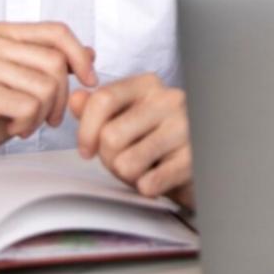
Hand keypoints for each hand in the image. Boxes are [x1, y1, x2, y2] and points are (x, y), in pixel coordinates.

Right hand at [0, 22, 97, 177]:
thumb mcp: (23, 84)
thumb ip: (52, 66)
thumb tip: (91, 52)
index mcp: (4, 34)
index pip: (57, 32)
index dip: (80, 56)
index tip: (90, 81)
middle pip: (56, 62)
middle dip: (62, 96)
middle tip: (49, 117)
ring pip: (46, 85)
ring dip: (44, 113)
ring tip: (25, 122)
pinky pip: (29, 105)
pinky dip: (28, 123)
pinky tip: (12, 128)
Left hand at [69, 73, 193, 208]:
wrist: (197, 161)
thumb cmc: (155, 137)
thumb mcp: (125, 117)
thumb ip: (97, 108)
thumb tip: (76, 99)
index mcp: (148, 85)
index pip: (103, 99)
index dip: (85, 130)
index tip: (87, 149)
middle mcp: (170, 100)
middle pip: (110, 136)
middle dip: (108, 158)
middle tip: (122, 161)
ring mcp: (185, 128)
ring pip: (126, 163)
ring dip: (127, 175)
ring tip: (142, 168)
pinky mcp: (193, 159)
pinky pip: (149, 183)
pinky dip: (146, 187)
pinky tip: (156, 179)